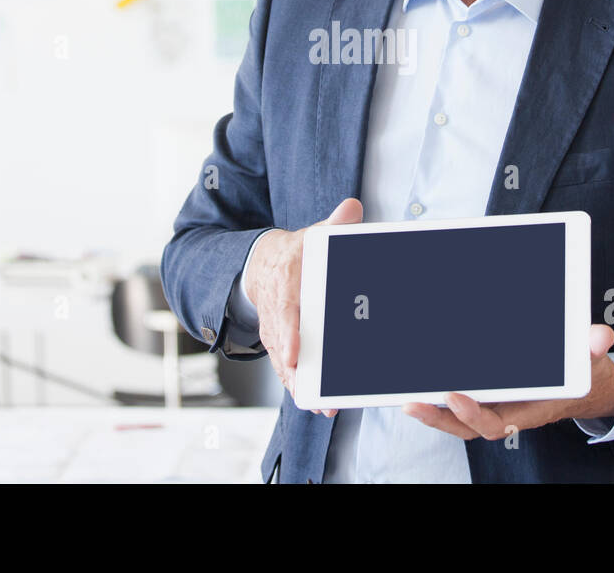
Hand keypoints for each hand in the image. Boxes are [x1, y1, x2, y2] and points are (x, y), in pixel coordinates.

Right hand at [246, 197, 362, 415]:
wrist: (261, 264)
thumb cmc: (293, 253)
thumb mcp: (310, 235)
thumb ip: (332, 225)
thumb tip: (351, 209)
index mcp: (284, 281)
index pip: (283, 310)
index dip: (288, 333)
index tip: (293, 354)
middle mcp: (275, 310)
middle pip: (283, 344)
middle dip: (296, 370)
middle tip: (311, 391)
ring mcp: (273, 330)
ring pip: (284, 362)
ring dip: (300, 385)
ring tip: (322, 405)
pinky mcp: (277, 343)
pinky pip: (286, 368)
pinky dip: (299, 386)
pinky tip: (316, 404)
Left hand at [401, 324, 613, 438]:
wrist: (582, 383)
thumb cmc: (581, 373)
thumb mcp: (592, 360)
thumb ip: (593, 348)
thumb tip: (600, 336)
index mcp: (529, 411)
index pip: (498, 424)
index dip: (475, 416)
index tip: (456, 399)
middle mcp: (507, 412)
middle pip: (466, 425)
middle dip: (440, 417)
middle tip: (416, 402)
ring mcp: (493, 405)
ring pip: (456, 417)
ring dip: (432, 410)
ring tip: (407, 398)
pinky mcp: (484, 394)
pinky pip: (457, 400)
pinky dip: (437, 397)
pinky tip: (417, 383)